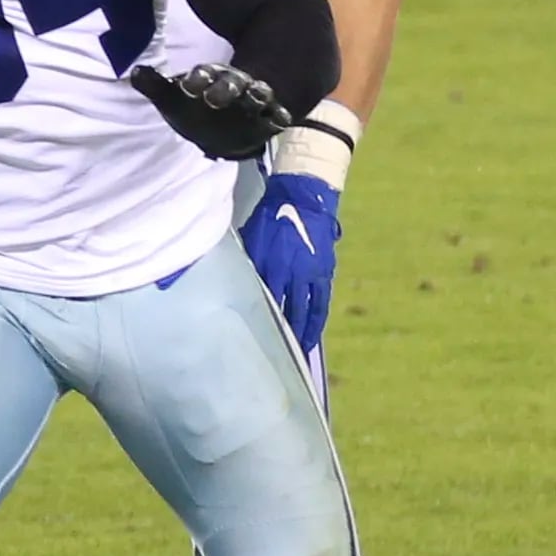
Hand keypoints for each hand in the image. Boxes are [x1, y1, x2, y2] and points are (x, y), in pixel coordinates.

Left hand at [127, 60, 296, 160]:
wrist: (224, 129)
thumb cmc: (194, 109)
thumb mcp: (172, 98)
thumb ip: (154, 85)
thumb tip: (134, 71)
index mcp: (208, 78)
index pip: (204, 74)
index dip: (198, 78)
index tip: (190, 84)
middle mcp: (232, 85)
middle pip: (231, 82)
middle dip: (225, 86)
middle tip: (216, 95)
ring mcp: (253, 101)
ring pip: (257, 94)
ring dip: (257, 94)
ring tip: (257, 94)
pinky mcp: (269, 118)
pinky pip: (277, 115)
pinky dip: (279, 116)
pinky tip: (281, 118)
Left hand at [240, 170, 342, 356]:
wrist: (302, 199)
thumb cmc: (268, 217)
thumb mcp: (249, 239)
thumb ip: (244, 263)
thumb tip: (231, 283)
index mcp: (268, 264)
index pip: (259, 300)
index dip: (255, 320)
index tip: (246, 339)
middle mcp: (290, 273)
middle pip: (282, 311)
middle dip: (277, 333)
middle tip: (269, 355)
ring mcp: (310, 275)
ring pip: (304, 311)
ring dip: (299, 333)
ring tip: (294, 352)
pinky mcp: (324, 273)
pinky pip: (321, 303)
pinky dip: (316, 321)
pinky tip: (312, 334)